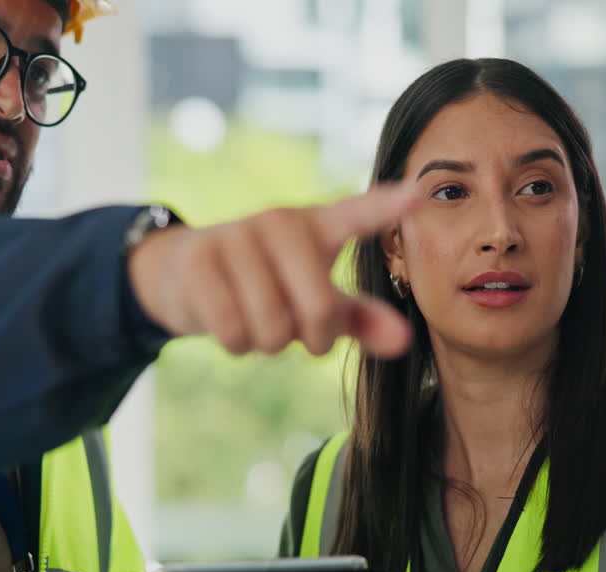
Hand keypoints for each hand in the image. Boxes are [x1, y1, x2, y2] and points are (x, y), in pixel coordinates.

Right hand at [128, 183, 418, 357]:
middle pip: (318, 308)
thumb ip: (363, 320)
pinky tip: (231, 324)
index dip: (388, 208)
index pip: (359, 215)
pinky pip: (233, 330)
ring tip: (258, 322)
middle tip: (298, 331)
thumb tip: (405, 342)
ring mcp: (237, 235)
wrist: (185, 273)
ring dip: (267, 343)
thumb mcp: (318, 301)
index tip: (420, 194)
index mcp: (319, 225)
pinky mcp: (199, 260)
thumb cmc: (269, 287)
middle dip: (312, 338)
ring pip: (272, 326)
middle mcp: (280, 221)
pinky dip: (236, 343)